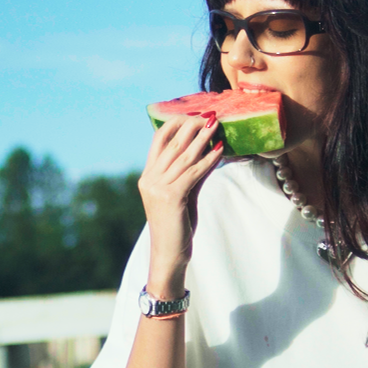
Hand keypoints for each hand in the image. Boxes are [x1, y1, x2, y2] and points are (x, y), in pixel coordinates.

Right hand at [138, 113, 223, 291]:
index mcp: (147, 176)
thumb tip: (211, 151)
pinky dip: (208, 160)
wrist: (169, 254)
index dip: (175, 124)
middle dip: (192, 126)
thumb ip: (193, 173)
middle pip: (173, 144)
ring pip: (184, 156)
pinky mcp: (171, 197)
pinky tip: (220, 150)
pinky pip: (193, 173)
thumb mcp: (184, 194)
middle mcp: (150, 179)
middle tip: (209, 114)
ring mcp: (158, 188)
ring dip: (202, 138)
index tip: (192, 114)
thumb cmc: (177, 226)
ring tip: (216, 124)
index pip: (158, 141)